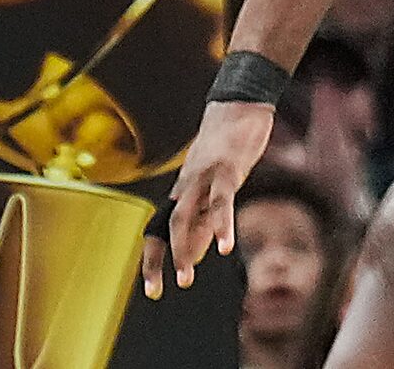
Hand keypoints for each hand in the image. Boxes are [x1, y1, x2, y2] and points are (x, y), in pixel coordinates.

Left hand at [144, 98, 275, 295]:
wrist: (240, 103)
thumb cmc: (229, 145)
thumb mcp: (216, 187)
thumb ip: (205, 220)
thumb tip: (196, 253)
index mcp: (184, 190)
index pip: (159, 229)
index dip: (153, 259)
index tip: (153, 289)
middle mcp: (187, 185)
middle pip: (165, 226)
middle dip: (159, 259)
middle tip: (158, 291)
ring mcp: (203, 177)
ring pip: (185, 216)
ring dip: (183, 248)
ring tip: (186, 278)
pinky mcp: (225, 170)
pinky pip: (220, 202)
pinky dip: (222, 226)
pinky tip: (225, 248)